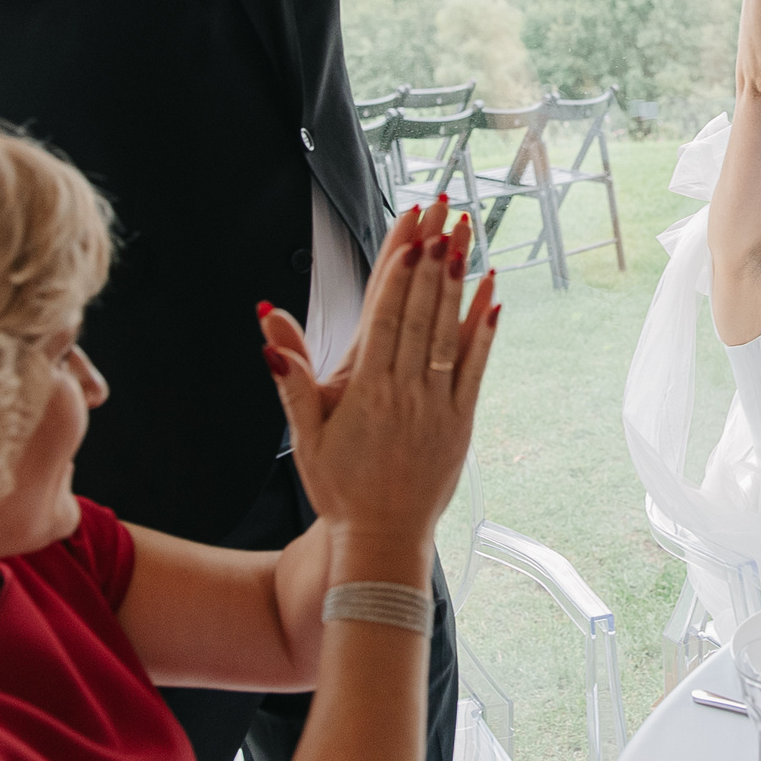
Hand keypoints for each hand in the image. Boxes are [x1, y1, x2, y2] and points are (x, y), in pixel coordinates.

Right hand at [263, 204, 499, 550]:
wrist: (382, 539)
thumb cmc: (340, 490)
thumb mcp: (305, 437)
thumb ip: (293, 380)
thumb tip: (269, 333)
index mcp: (367, 392)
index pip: (384, 319)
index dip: (398, 275)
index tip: (408, 238)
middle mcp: (405, 393)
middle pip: (419, 316)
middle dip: (430, 265)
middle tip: (440, 221)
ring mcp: (437, 406)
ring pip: (449, 334)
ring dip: (456, 287)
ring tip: (463, 244)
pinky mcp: (461, 422)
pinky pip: (475, 368)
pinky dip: (483, 331)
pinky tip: (491, 298)